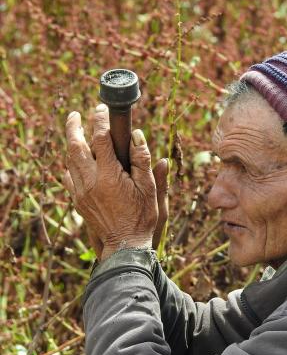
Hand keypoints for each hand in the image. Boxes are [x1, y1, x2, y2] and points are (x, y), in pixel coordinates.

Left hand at [63, 104, 166, 259]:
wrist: (126, 245)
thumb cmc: (142, 216)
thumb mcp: (149, 188)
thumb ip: (142, 160)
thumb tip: (137, 135)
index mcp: (109, 176)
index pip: (101, 139)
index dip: (100, 120)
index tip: (102, 109)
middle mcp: (90, 182)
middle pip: (75, 147)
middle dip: (74, 127)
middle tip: (76, 114)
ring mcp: (81, 193)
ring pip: (69, 161)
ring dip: (71, 144)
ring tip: (75, 132)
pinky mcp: (78, 202)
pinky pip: (69, 177)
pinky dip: (71, 164)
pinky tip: (76, 161)